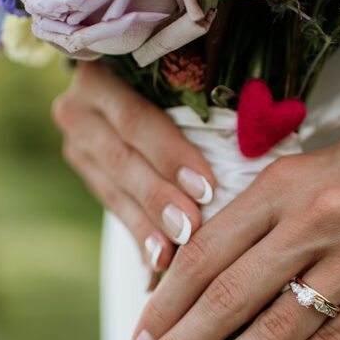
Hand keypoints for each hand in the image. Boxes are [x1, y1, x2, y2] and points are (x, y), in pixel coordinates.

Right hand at [52, 61, 215, 271]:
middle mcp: (80, 109)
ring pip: (113, 192)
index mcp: (103, 72)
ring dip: (146, 227)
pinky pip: (114, 210)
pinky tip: (158, 267)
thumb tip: (261, 141)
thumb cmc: (184, 76)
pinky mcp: (86, 174)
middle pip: (121, 160)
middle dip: (159, 198)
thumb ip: (206, 103)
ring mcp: (78, 144)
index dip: (171, 155)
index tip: (207, 188)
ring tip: (171, 258)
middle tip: (191, 229)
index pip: (136, 120)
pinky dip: (141, 237)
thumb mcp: (187, 78)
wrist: (134, 82)